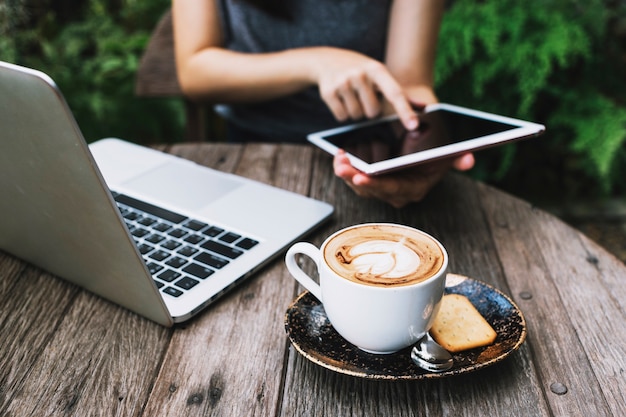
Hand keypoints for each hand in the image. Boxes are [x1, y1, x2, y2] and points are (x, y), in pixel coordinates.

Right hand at [312, 48, 418, 129]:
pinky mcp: (328, 92)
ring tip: (350, 95)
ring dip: (355, 112)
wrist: (326, 60)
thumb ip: (400, 92)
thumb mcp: (379, 74)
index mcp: (377, 69)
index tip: (413, 125)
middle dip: (369, 109)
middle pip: (373, 112)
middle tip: (362, 95)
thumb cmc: (360, 70)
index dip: (405, 111)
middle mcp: (360, 74)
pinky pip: (341, 117)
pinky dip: (342, 113)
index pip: (395, 93)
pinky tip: (339, 98)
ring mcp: (343, 82)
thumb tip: (424, 107)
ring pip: (356, 116)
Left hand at [333, 150, 474, 207]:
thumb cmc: (435, 147)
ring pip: (360, 186)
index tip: (361, 176)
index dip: (376, 183)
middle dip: (354, 178)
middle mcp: (397, 193)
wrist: (426, 144)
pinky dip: (347, 168)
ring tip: (338, 159)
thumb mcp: (447, 151)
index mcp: (414, 188)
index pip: (392, 189)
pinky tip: (339, 155)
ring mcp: (383, 190)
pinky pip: (356, 179)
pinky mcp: (373, 182)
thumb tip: (469, 160)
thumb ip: (457, 157)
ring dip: (347, 173)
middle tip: (342, 167)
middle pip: (372, 190)